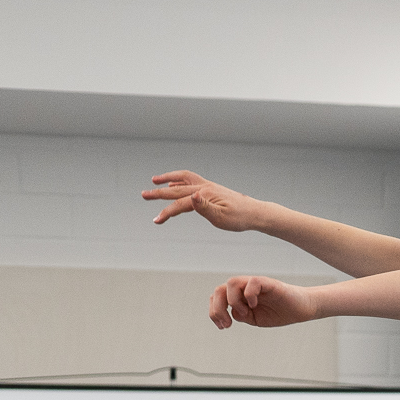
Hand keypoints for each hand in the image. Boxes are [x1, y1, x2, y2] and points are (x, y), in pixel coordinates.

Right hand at [144, 170, 265, 230]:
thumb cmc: (240, 218)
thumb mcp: (222, 217)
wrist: (256, 213)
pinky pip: (191, 181)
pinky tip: (174, 185)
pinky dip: (179, 181)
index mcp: (204, 194)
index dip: (166, 212)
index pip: (179, 203)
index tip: (156, 221)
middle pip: (176, 188)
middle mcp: (204, 187)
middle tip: (143, 195)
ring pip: (183, 179)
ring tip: (155, 181)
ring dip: (168, 179)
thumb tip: (191, 196)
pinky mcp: (212, 189)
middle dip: (158, 192)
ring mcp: (208, 186)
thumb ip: (204, 207)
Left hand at [210, 276, 318, 328]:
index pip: (218, 297)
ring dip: (233, 301)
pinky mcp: (268, 283)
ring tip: (245, 313)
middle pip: (220, 290)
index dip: (214, 312)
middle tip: (227, 324)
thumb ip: (241, 316)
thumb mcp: (255, 319)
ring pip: (232, 283)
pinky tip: (254, 305)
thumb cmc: (280, 312)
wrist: (301, 309)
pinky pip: (252, 282)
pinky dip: (249, 294)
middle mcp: (244, 287)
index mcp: (239, 295)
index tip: (223, 327)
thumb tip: (231, 313)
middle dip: (218, 309)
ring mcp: (255, 284)